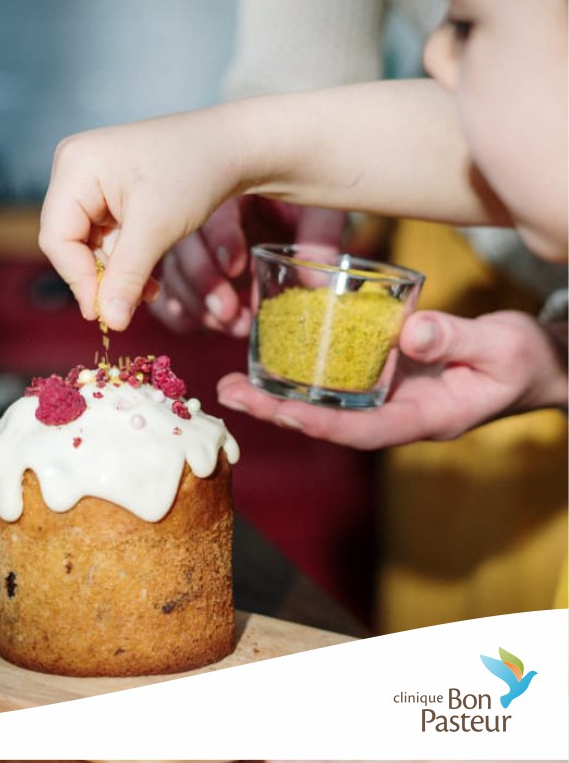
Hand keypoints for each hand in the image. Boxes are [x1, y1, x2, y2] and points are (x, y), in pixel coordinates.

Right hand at [38, 109, 243, 329]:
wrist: (229, 146)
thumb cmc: (193, 173)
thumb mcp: (157, 229)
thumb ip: (126, 277)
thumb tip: (110, 322)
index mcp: (75, 166)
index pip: (57, 237)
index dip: (78, 279)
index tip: (105, 314)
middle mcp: (73, 167)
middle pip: (68, 240)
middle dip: (100, 276)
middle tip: (127, 308)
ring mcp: (89, 178)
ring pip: (88, 243)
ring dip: (117, 272)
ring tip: (149, 291)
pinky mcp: (107, 190)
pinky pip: (104, 235)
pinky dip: (125, 258)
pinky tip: (149, 275)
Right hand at [150, 198, 346, 337]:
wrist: (302, 214)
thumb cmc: (309, 203)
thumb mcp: (321, 210)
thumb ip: (318, 238)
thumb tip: (314, 280)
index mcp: (234, 184)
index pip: (215, 207)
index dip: (221, 239)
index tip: (236, 268)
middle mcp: (202, 210)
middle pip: (182, 241)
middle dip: (203, 281)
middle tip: (228, 312)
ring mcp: (191, 242)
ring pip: (171, 270)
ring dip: (195, 304)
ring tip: (232, 326)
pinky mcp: (189, 270)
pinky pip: (167, 291)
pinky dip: (178, 313)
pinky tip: (202, 327)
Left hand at [217, 309, 568, 447]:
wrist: (534, 363)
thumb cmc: (523, 359)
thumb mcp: (501, 346)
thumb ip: (457, 339)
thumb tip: (408, 332)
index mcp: (426, 417)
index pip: (365, 430)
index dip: (322, 424)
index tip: (282, 414)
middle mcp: (398, 412)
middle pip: (330, 420)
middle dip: (278, 411)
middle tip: (228, 393)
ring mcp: (390, 396)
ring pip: (327, 400)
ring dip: (279, 394)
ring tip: (230, 382)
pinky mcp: (387, 374)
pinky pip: (339, 377)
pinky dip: (304, 371)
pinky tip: (272, 354)